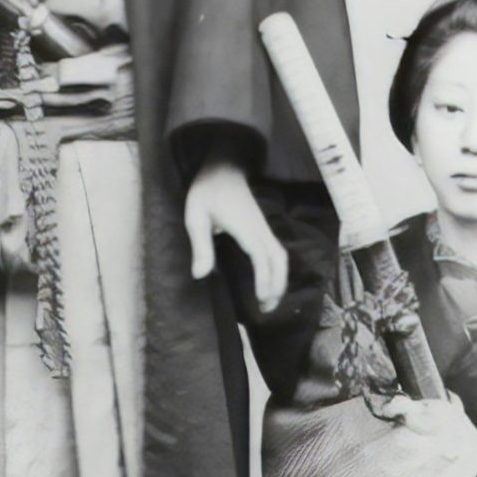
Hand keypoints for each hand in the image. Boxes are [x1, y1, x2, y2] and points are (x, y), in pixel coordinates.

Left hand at [184, 157, 287, 314]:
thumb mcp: (196, 217)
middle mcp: (260, 229)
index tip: (261, 299)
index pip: (260, 256)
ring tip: (269, 301)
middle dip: (277, 285)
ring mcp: (264, 228)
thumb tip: (201, 275)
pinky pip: (277, 251)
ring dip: (280, 279)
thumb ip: (200, 246)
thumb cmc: (207, 190)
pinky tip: (269, 281)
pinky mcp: (262, 228)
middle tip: (266, 310)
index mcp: (244, 227)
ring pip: (281, 256)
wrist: (223, 166)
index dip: (264, 278)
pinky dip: (277, 270)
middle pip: (279, 259)